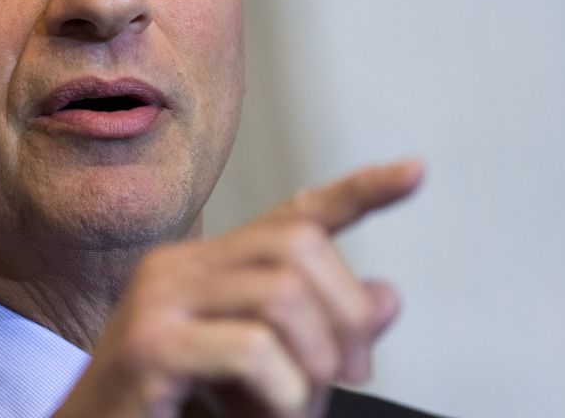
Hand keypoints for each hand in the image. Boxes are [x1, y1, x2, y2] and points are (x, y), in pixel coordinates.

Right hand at [52, 160, 423, 417]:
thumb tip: (389, 295)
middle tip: (345, 379)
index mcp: (205, 267)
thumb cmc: (177, 417)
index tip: (415, 172)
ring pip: (282, 294)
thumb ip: (321, 338)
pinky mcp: (148, 345)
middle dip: (344, 316)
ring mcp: (157, 301)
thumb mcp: (268, 380)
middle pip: (299, 246)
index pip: (293, 215)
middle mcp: (177, 267)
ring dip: (312, 367)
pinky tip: (261, 415)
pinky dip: (281, 393)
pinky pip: (252, 347)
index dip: (359, 192)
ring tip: (290, 411)